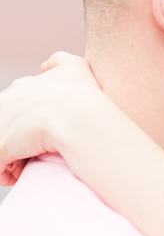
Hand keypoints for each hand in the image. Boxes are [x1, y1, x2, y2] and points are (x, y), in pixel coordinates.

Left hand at [0, 52, 103, 184]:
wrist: (79, 116)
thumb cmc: (83, 95)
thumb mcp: (76, 67)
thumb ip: (60, 60)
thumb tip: (45, 66)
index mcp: (22, 88)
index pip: (14, 107)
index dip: (26, 122)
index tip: (43, 133)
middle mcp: (7, 103)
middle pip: (5, 126)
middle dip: (16, 140)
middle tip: (35, 151)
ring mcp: (2, 125)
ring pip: (3, 146)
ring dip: (13, 159)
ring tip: (27, 166)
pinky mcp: (2, 147)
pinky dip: (8, 174)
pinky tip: (21, 175)